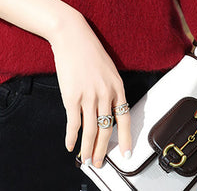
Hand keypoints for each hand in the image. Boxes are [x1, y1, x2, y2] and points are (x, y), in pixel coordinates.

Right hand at [49, 12, 131, 167]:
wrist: (72, 35)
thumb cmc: (88, 49)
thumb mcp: (108, 68)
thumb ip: (109, 88)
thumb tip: (107, 108)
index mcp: (117, 85)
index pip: (125, 117)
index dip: (126, 138)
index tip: (127, 153)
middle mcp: (105, 93)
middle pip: (107, 129)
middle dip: (104, 149)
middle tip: (100, 162)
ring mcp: (88, 95)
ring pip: (91, 130)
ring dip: (89, 148)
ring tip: (87, 159)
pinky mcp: (71, 96)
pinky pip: (74, 123)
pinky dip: (72, 137)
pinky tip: (70, 145)